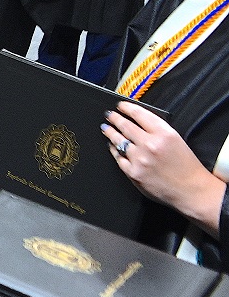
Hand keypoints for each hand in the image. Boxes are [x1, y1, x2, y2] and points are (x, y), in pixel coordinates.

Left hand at [104, 102, 225, 235]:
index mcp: (164, 134)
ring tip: (105, 128)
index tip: (121, 105)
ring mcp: (139, 159)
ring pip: (118, 140)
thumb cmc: (187, 168)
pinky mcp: (133, 172)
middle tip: (109, 115)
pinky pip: (118, 157)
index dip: (127, 107)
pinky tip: (111, 146)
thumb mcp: (177, 140)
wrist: (191, 190)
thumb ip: (158, 130)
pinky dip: (113, 150)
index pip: (140, 114)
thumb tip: (139, 122)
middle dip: (115, 118)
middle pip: (125, 126)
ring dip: (110, 132)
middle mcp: (150, 144)